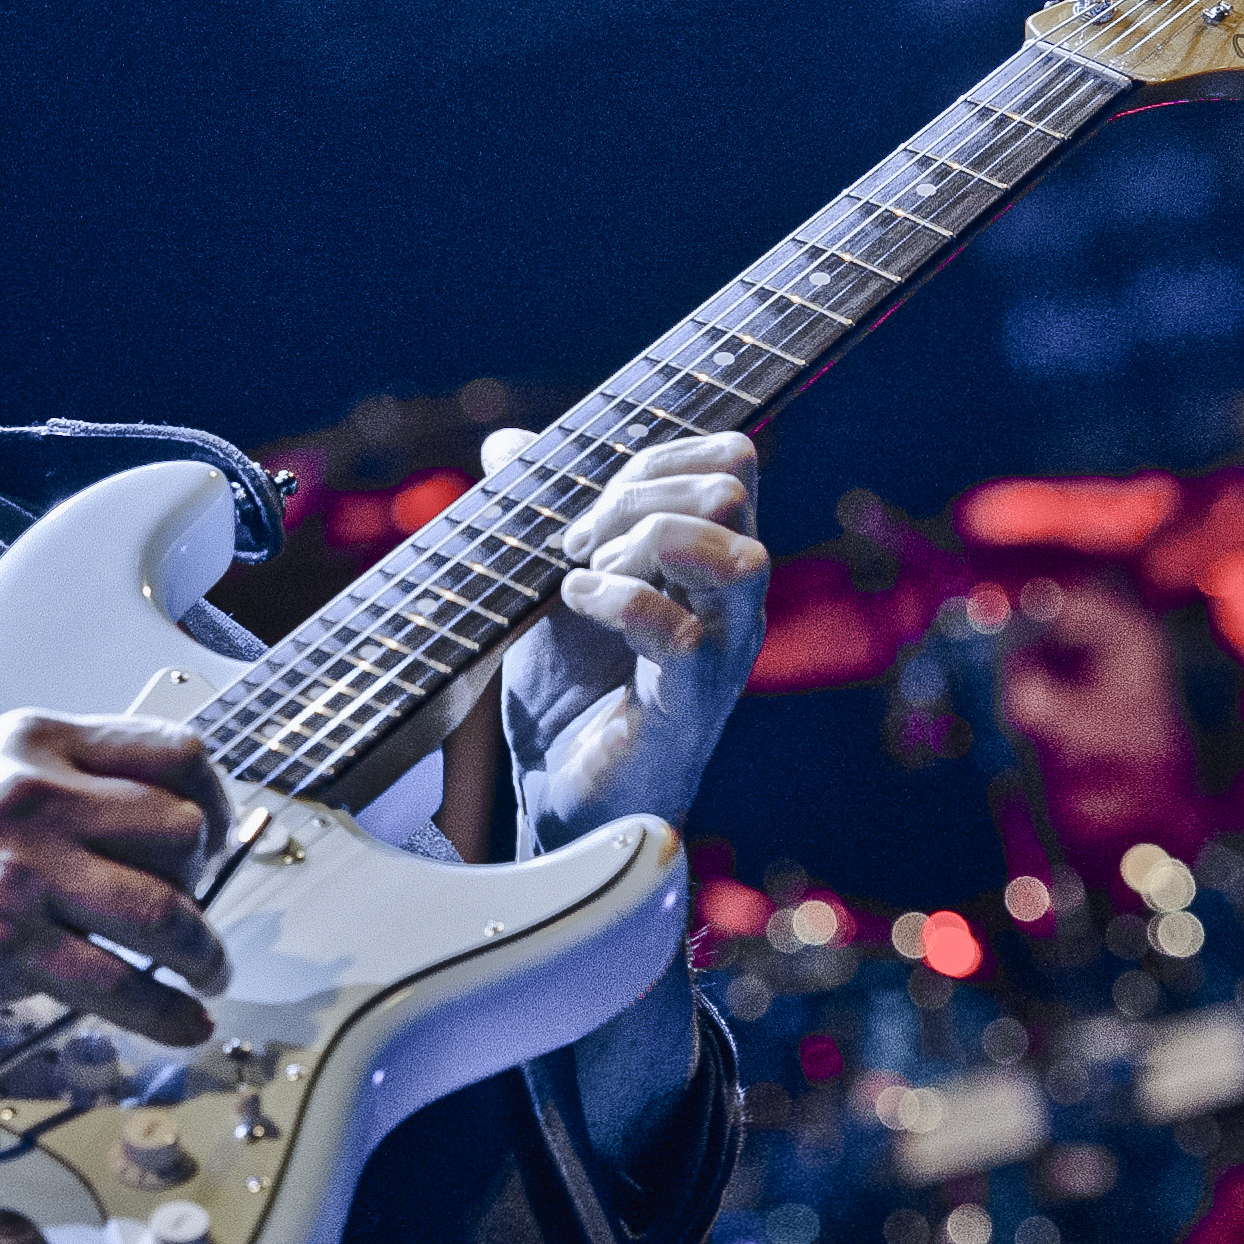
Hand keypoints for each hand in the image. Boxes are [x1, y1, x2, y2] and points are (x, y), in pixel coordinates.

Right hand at [0, 711, 233, 1043]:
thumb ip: (60, 784)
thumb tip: (152, 823)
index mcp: (35, 743)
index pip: (174, 753)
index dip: (214, 801)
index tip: (214, 837)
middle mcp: (36, 795)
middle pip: (183, 828)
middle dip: (205, 878)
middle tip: (194, 909)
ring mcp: (23, 870)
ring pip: (166, 909)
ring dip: (204, 953)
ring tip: (207, 973)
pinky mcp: (8, 944)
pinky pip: (120, 985)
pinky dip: (167, 1012)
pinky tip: (184, 1023)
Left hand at [483, 429, 768, 848]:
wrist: (562, 800)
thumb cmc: (568, 697)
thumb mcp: (548, 586)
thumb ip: (541, 513)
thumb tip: (506, 443)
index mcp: (711, 561)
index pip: (730, 459)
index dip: (652, 458)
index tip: (586, 509)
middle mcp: (733, 601)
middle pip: (733, 487)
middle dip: (635, 496)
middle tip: (578, 545)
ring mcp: (723, 651)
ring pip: (737, 554)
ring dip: (642, 546)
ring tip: (587, 577)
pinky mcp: (691, 702)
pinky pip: (678, 629)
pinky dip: (614, 598)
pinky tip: (575, 606)